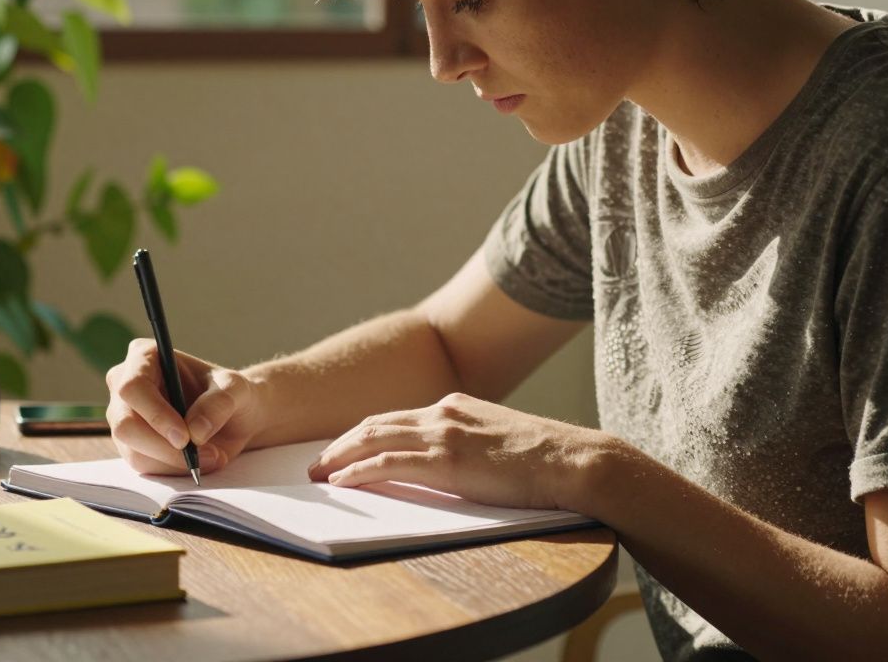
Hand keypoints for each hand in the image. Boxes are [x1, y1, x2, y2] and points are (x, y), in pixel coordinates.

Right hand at [105, 338, 264, 475]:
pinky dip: (174, 470)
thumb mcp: (235, 389)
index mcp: (144, 356)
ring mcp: (123, 417)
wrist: (233, 418)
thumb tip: (195, 431)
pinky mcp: (131, 444)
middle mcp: (124, 384)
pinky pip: (144, 466)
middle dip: (163, 447)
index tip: (184, 437)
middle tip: (200, 456)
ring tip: (213, 456)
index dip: (155, 414)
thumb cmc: (229, 393)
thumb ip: (219, 403)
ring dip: (175, 462)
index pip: (133, 387)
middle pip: (125, 424)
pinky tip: (199, 461)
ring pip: (133, 451)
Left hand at [306, 392, 604, 509]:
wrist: (571, 460)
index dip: (363, 434)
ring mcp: (442, 434)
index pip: (395, 418)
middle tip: (316, 465)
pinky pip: (387, 463)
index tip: (342, 450)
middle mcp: (443, 413)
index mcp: (455, 406)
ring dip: (339, 458)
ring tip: (318, 475)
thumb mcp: (498, 440)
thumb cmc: (545, 460)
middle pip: (375, 424)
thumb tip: (448, 467)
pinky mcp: (445, 460)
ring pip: (373, 439)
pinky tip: (341, 482)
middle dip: (340, 444)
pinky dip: (358, 472)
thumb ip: (468, 445)